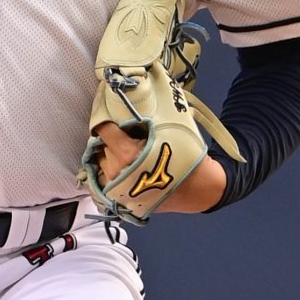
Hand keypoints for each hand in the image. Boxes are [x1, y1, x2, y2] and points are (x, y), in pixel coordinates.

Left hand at [91, 122, 226, 212]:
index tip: (109, 110)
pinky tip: (123, 165)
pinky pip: (103, 177)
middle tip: (126, 132)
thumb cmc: (185, 156)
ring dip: (110, 153)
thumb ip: (144, 119)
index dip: (105, 116)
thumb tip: (126, 102)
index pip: (103, 128)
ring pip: (102, 160)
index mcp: (127, 154)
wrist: (198, 189)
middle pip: (103, 144)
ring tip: (126, 149)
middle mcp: (116, 171)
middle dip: (112, 136)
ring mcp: (114, 187)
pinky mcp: (117, 197)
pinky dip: (110, 168)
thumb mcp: (168, 129)